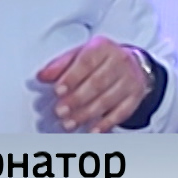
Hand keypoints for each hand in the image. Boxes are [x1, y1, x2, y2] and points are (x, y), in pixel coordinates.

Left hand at [35, 36, 152, 132]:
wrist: (133, 63)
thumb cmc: (101, 59)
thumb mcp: (80, 54)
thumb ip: (61, 65)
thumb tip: (42, 76)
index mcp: (103, 47)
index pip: (87, 61)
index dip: (72, 77)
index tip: (58, 90)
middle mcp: (119, 61)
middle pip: (97, 83)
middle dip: (77, 99)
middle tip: (60, 111)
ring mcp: (129, 80)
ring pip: (107, 99)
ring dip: (86, 114)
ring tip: (70, 123)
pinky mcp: (135, 96)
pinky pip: (121, 112)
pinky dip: (106, 123)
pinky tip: (92, 130)